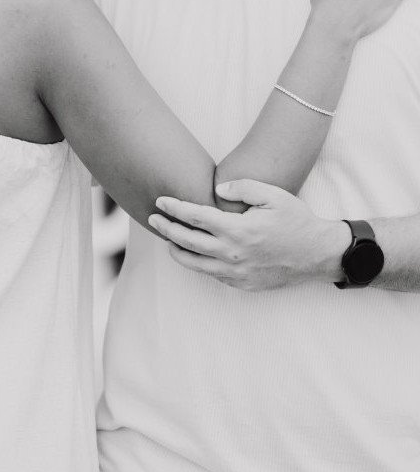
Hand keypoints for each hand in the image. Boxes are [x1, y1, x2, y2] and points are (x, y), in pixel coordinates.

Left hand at [149, 181, 345, 290]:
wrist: (317, 255)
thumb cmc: (296, 221)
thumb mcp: (273, 195)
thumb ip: (243, 186)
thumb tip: (218, 189)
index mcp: (236, 229)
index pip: (195, 217)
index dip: (174, 208)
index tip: (160, 201)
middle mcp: (232, 253)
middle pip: (187, 241)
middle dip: (167, 229)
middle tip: (154, 218)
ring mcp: (236, 272)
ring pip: (195, 263)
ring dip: (177, 250)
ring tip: (168, 240)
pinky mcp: (242, 284)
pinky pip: (213, 274)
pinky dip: (198, 264)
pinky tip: (195, 255)